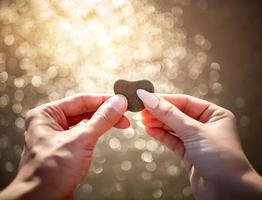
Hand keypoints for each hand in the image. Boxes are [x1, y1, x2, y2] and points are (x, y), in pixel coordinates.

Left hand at [0, 94, 128, 199]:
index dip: (103, 99)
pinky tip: (109, 129)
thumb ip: (101, 120)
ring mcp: (59, 135)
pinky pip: (85, 133)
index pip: (80, 100)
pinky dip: (98, 131)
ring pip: (86, 121)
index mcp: (46, 114)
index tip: (122, 100)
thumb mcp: (80, 140)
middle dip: (106, 112)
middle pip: (84, 110)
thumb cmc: (51, 172)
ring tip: (122, 122)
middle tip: (125, 113)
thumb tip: (118, 102)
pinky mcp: (67, 147)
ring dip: (104, 121)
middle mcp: (51, 122)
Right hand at [137, 90, 261, 199]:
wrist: (227, 192)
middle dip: (159, 112)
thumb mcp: (194, 131)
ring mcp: (197, 140)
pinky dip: (160, 135)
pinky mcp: (189, 153)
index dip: (164, 99)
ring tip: (142, 120)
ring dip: (158, 123)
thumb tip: (150, 99)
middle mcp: (206, 125)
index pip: (185, 102)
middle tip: (141, 110)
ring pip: (173, 127)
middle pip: (177, 114)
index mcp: (214, 114)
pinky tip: (149, 130)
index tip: (146, 97)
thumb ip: (170, 115)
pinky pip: (172, 140)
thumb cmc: (221, 159)